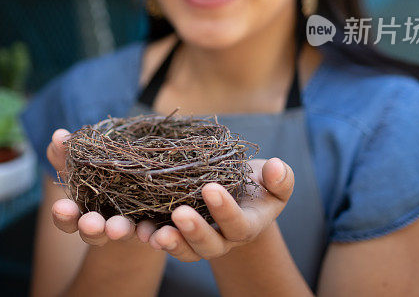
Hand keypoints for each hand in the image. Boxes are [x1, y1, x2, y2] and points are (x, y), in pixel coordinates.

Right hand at [45, 128, 157, 245]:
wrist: (139, 183)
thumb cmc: (100, 172)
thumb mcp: (83, 163)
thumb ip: (68, 153)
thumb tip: (58, 135)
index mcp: (81, 212)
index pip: (67, 218)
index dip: (63, 215)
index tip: (60, 208)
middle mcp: (102, 225)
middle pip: (92, 231)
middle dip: (91, 228)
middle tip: (90, 223)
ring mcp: (126, 228)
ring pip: (121, 232)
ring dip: (118, 230)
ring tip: (118, 228)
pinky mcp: (150, 226)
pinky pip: (151, 232)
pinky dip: (151, 232)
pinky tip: (155, 230)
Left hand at [142, 158, 293, 261]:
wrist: (238, 195)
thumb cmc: (257, 184)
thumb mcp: (274, 180)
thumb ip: (281, 178)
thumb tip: (277, 168)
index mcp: (247, 226)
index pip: (238, 224)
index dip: (225, 210)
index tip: (211, 188)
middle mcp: (222, 239)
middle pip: (208, 245)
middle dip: (194, 231)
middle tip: (179, 214)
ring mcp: (198, 240)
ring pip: (184, 250)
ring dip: (169, 243)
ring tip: (154, 234)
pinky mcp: (176, 232)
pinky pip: (163, 239)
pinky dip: (150, 235)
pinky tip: (138, 229)